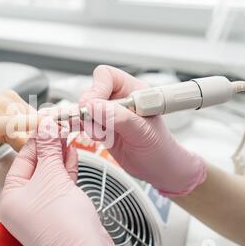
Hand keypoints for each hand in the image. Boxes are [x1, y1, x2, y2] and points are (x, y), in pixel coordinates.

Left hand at [0, 118, 119, 245]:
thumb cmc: (63, 227)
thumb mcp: (52, 177)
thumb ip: (49, 149)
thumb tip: (45, 128)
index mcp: (10, 198)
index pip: (21, 158)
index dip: (35, 138)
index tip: (46, 123)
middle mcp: (24, 205)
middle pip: (35, 167)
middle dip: (49, 146)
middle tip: (58, 127)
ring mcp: (42, 209)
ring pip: (49, 175)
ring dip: (59, 155)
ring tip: (66, 136)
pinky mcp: (60, 212)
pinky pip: (60, 185)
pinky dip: (66, 170)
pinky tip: (71, 154)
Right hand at [80, 65, 206, 196]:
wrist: (159, 169)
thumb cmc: (160, 148)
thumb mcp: (142, 132)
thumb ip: (118, 117)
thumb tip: (94, 106)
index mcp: (133, 90)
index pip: (106, 76)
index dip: (98, 89)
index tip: (94, 106)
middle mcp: (119, 99)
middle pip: (91, 92)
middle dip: (90, 110)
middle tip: (97, 126)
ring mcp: (109, 114)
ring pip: (85, 109)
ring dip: (88, 123)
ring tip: (103, 135)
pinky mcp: (102, 127)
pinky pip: (84, 122)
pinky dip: (83, 129)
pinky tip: (93, 136)